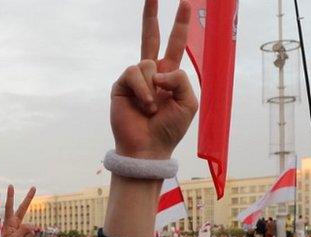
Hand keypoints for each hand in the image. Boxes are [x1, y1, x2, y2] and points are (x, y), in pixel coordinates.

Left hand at [0, 185, 35, 236]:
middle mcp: (16, 223)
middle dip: (29, 198)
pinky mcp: (27, 236)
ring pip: (31, 228)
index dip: (11, 196)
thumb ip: (23, 229)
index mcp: (9, 222)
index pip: (10, 207)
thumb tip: (33, 225)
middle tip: (34, 187)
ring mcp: (22, 230)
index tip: (11, 186)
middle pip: (24, 208)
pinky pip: (32, 236)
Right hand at [111, 0, 196, 159]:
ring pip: (146, 63)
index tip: (186, 3)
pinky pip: (134, 74)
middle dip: (151, 14)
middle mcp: (151, 73)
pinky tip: (144, 107)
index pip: (175, 44)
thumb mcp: (189, 103)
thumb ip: (181, 79)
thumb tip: (158, 70)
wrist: (148, 148)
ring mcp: (135, 79)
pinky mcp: (121, 85)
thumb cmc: (169, 129)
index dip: (180, 24)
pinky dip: (143, 90)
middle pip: (150, 36)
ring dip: (152, 88)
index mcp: (169, 75)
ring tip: (152, 109)